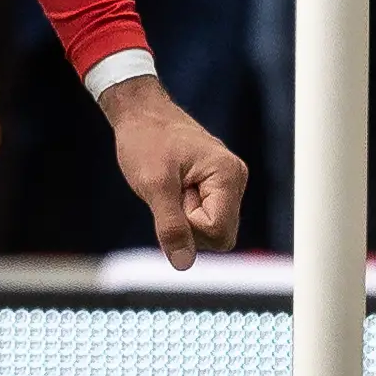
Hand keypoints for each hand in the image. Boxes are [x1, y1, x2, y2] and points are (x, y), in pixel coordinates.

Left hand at [103, 75, 246, 269]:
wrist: (139, 111)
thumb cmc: (145, 139)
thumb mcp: (152, 184)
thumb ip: (170, 226)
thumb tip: (183, 263)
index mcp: (227, 175)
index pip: (218, 232)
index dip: (188, 225)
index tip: (171, 195)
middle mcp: (235, 180)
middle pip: (219, 235)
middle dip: (189, 223)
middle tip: (169, 191)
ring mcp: (227, 184)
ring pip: (211, 228)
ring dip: (184, 216)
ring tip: (171, 186)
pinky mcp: (215, 186)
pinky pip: (204, 216)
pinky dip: (184, 209)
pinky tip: (174, 187)